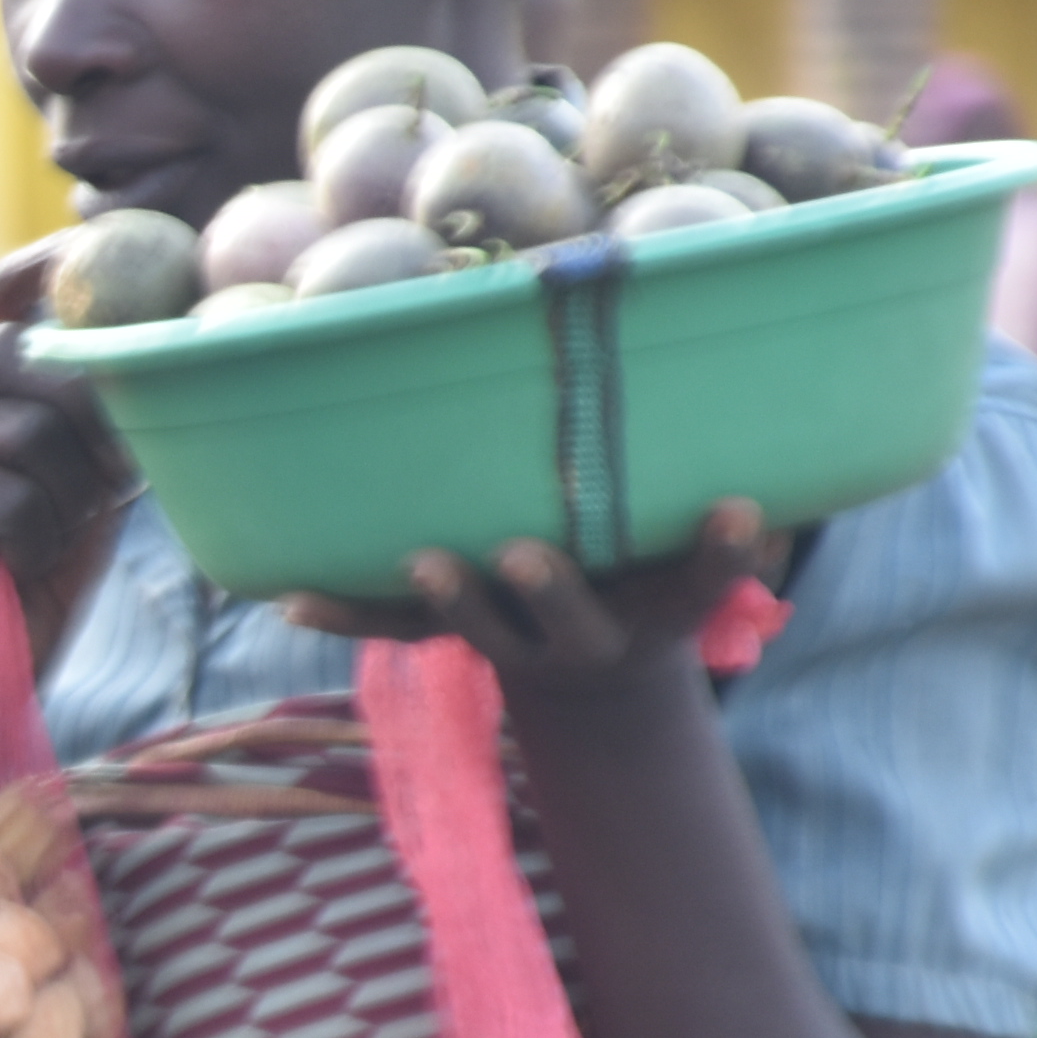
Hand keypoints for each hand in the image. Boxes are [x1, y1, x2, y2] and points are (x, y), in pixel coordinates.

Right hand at [0, 244, 137, 661]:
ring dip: (65, 504)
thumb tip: (143, 371)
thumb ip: (92, 430)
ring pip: (32, 435)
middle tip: (103, 488)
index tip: (79, 248)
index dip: (41, 266)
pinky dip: (33, 544)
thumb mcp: (73, 492)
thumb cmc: (20, 585)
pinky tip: (6, 569)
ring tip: (36, 547)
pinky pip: (12, 500)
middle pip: (31, 361)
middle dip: (91, 422)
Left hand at [281, 499, 770, 707]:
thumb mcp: (686, 534)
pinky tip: (288, 597)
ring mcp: (516, 647)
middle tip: (524, 553)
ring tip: (422, 562)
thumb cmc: (652, 565)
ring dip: (451, 602)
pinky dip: (346, 613)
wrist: (599, 674)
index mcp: (663, 610)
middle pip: (571, 624)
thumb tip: (748, 363)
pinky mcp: (454, 639)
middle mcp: (589, 637)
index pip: (705, 581)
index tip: (741, 510)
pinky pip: (396, 630)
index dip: (726, 554)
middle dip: (548, 592)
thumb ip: (713, 478)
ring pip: (479, 635)